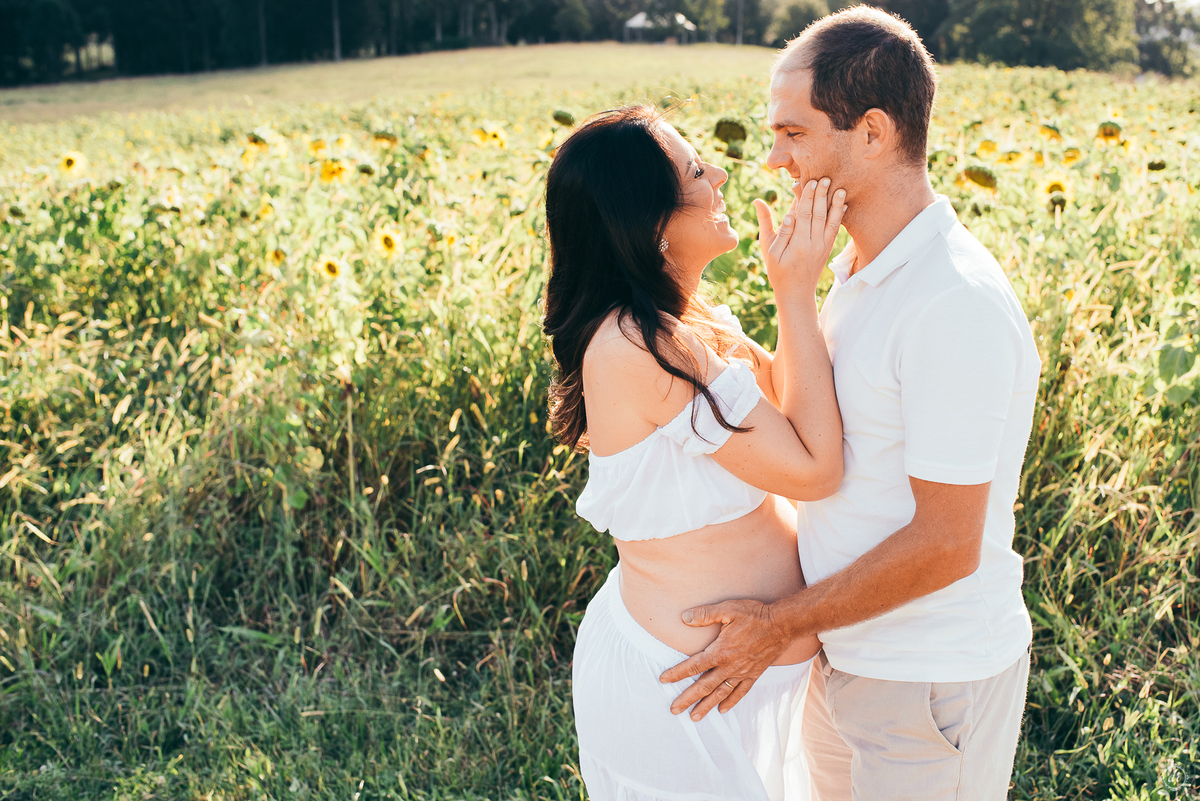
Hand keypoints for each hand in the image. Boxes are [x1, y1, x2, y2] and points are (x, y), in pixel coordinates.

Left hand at [657, 599, 789, 720]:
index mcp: (721, 651)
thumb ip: (705, 614)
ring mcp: (743, 673)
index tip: (663, 680)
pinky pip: (740, 692)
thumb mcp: (728, 609)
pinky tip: (723, 710)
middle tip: (674, 709)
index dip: (677, 673)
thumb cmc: (754, 615)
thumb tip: (684, 618)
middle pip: (704, 686)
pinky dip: (731, 702)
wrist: (783, 624)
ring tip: (694, 717)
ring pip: (721, 693)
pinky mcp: (754, 674)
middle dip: (688, 698)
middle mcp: (730, 666)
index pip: (694, 666)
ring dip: (706, 706)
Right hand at [752, 178, 845, 294]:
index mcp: (797, 243)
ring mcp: (823, 247)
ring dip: (835, 204)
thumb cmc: (778, 272)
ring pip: (830, 221)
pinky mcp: (827, 249)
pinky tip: (843, 205)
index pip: (803, 214)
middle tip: (825, 178)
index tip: (810, 181)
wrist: (797, 293)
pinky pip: (835, 230)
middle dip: (822, 195)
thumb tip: (761, 203)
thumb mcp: (768, 250)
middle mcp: (813, 244)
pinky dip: (839, 216)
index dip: (806, 197)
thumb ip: (768, 225)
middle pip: (818, 214)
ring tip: (839, 188)